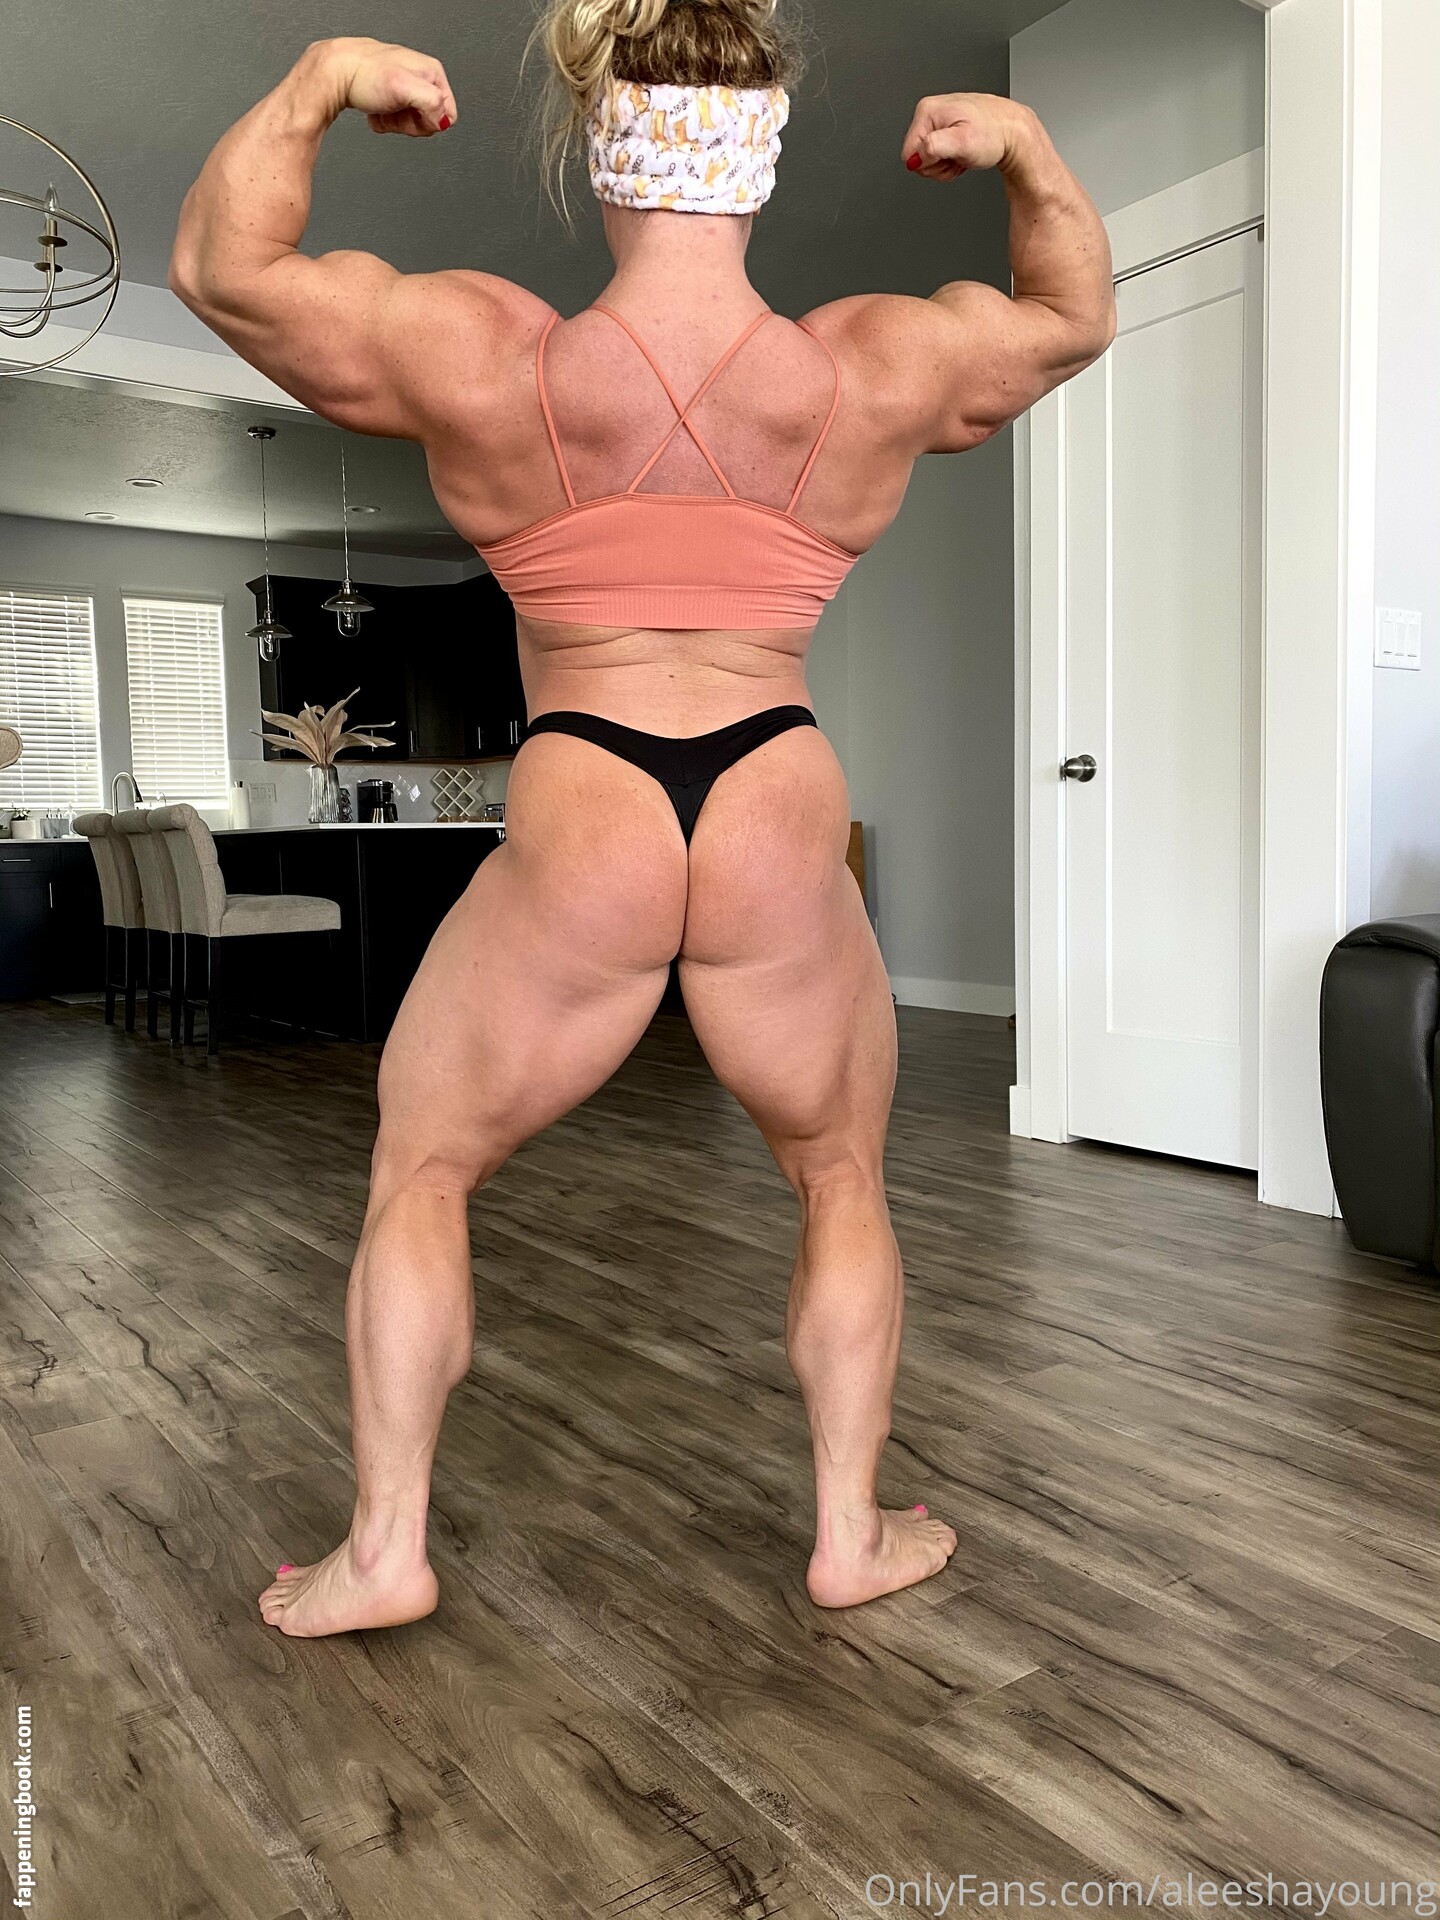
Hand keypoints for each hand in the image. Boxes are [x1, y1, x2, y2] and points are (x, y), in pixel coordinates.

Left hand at [315, 38, 457, 136]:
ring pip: (412, 120)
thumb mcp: (406, 88)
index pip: (447, 114)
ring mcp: (404, 83)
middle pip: (429, 119)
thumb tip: (442, 120)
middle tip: (395, 112)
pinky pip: (396, 117)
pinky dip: (386, 120)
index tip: (411, 116)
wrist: (334, 72)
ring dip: (396, 122)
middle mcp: (420, 75)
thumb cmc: (363, 75)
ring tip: (383, 110)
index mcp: (432, 72)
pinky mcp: (389, 91)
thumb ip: (433, 103)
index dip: (429, 122)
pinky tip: (376, 111)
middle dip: (410, 123)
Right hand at [901, 93, 1027, 178]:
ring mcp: (939, 118)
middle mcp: (930, 111)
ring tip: (963, 153)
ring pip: (928, 157)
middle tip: (958, 157)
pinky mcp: (947, 126)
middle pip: (917, 156)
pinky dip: (951, 159)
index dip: (929, 164)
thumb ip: (933, 148)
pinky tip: (964, 151)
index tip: (948, 158)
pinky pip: (939, 153)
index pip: (909, 154)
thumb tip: (914, 156)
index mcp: (927, 110)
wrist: (1014, 131)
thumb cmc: (994, 134)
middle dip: (938, 164)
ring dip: (946, 163)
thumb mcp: (962, 143)